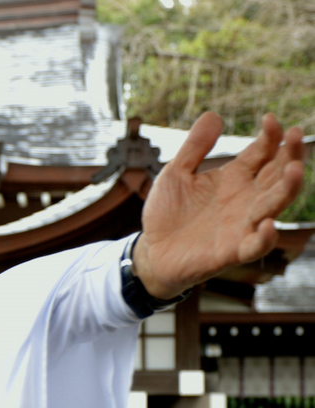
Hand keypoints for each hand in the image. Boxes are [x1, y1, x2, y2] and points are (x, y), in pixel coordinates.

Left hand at [133, 112, 305, 298]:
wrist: (152, 251)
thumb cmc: (168, 213)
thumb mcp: (175, 173)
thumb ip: (194, 147)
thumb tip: (213, 114)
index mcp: (235, 178)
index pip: (262, 153)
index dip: (270, 136)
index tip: (270, 119)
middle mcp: (246, 199)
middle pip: (277, 174)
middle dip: (289, 155)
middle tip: (295, 135)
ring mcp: (242, 225)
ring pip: (274, 205)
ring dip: (287, 188)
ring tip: (294, 169)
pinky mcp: (232, 251)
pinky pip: (256, 245)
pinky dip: (265, 237)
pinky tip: (268, 224)